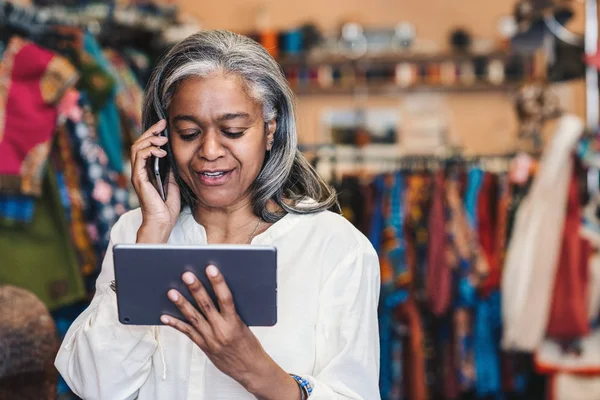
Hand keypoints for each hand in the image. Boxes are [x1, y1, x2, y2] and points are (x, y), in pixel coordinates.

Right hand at [130, 119, 179, 240]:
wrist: (163, 221)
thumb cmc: (167, 206)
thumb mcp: (173, 181)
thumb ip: (170, 168)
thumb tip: (173, 154)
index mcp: (147, 170)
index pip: (146, 146)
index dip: (153, 133)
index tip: (163, 124)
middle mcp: (140, 170)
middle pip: (139, 143)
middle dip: (151, 131)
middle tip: (162, 124)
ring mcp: (138, 174)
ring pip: (137, 148)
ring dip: (150, 139)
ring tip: (163, 138)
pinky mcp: (138, 179)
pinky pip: (139, 159)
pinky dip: (149, 151)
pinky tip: (161, 151)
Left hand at [161, 266, 300, 399]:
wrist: (249, 369)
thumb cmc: (250, 345)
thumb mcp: (245, 324)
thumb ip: (231, 311)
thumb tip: (218, 292)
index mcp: (235, 323)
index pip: (226, 298)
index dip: (218, 282)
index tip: (211, 269)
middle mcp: (221, 330)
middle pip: (206, 306)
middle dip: (195, 289)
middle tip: (186, 275)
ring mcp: (210, 339)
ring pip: (193, 318)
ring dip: (181, 304)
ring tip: (171, 292)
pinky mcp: (203, 346)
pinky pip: (187, 332)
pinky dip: (176, 324)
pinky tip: (165, 317)